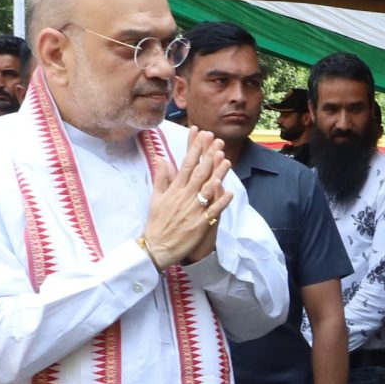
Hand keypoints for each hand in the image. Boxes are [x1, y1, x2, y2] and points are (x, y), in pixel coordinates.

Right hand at [142, 130, 231, 266]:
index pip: (186, 165)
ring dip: (217, 174)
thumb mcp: (155, 198)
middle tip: (218, 141)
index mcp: (174, 190)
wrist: (157, 248)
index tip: (202, 135)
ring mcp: (192, 210)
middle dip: (209, 155)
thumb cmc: (157, 223)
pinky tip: (229, 192)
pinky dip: (220, 201)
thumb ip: (161, 178)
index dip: (195, 149)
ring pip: (207, 189)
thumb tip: (161, 158)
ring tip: (226, 160)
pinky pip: (212, 211)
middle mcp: (184, 197)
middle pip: (199, 173)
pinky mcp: (199, 224)